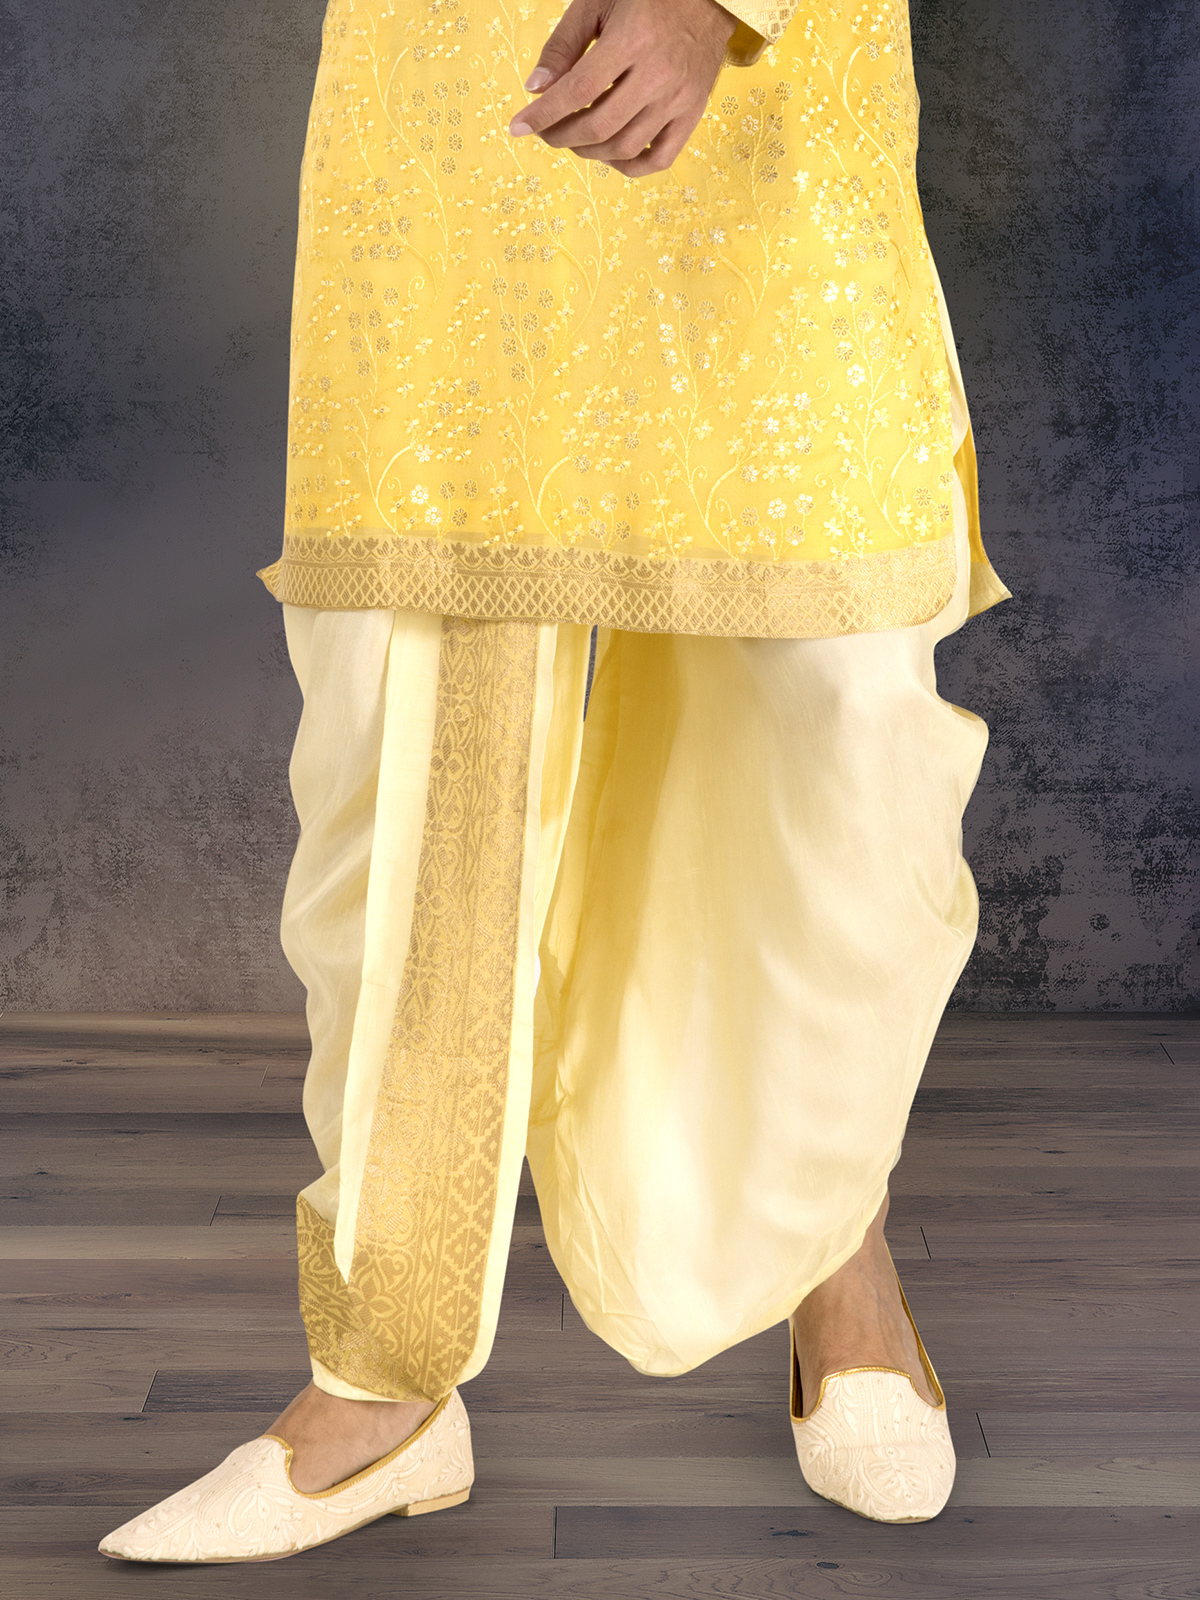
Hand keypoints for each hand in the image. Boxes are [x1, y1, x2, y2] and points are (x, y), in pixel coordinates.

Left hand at [508, 0, 738, 177]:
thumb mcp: (599, 1)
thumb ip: (565, 43)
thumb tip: (536, 88)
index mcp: (632, 40)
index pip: (578, 91)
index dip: (544, 114)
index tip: (519, 126)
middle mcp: (658, 76)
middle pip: (599, 127)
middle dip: (561, 135)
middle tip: (545, 131)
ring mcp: (678, 100)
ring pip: (624, 148)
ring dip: (589, 151)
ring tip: (573, 138)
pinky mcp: (692, 114)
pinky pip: (658, 159)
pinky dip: (629, 167)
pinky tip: (608, 154)